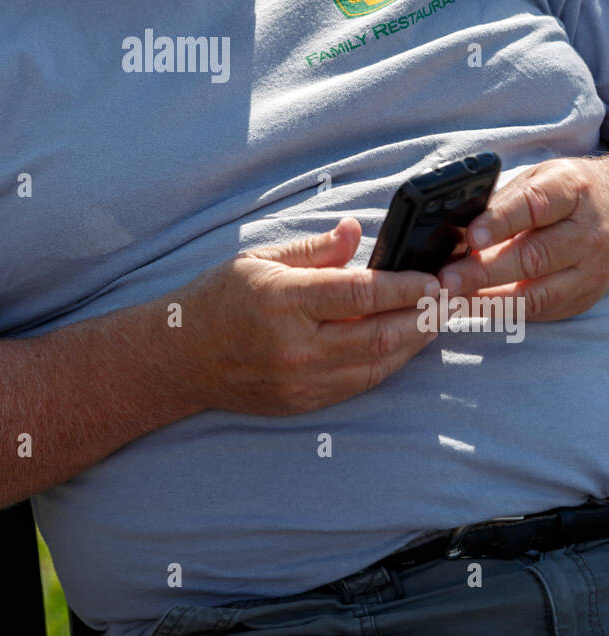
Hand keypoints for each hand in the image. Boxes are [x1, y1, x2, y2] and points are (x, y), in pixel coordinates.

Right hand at [178, 218, 439, 415]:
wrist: (181, 357)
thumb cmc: (220, 300)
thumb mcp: (261, 259)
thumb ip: (315, 250)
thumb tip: (356, 231)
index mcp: (283, 302)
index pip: (359, 295)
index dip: (405, 288)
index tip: (435, 278)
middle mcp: (296, 347)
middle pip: (379, 336)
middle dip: (425, 317)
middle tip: (453, 298)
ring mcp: (302, 381)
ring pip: (377, 365)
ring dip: (415, 342)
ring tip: (438, 319)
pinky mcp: (305, 403)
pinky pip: (361, 384)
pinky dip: (389, 362)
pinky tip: (405, 343)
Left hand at [438, 154, 608, 321]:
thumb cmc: (565, 193)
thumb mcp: (539, 178)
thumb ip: (504, 201)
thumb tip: (459, 226)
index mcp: (571, 192)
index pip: (534, 207)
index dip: (500, 222)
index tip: (471, 237)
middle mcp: (587, 233)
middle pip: (534, 257)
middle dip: (484, 271)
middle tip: (447, 279)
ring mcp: (588, 270)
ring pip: (536, 293)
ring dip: (489, 299)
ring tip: (452, 299)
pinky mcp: (582, 297)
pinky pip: (539, 310)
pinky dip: (502, 311)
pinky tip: (473, 306)